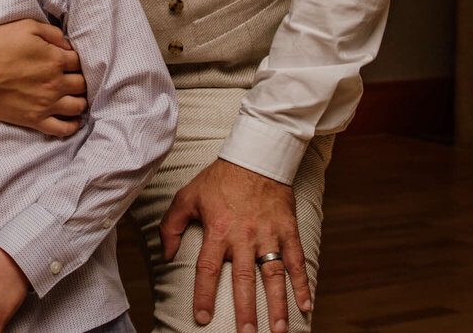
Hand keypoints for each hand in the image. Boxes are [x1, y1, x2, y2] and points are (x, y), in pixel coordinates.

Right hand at [0, 19, 85, 135]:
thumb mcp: (26, 27)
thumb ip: (52, 33)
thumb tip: (67, 44)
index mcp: (55, 60)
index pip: (78, 61)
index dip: (74, 60)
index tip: (67, 61)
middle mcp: (55, 84)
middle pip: (81, 84)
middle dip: (79, 79)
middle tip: (71, 78)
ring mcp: (46, 104)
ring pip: (77, 106)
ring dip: (80, 100)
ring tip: (75, 97)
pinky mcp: (34, 120)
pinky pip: (62, 129)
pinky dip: (72, 126)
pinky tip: (73, 120)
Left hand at [160, 159, 308, 332]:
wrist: (255, 156)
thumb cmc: (219, 178)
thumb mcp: (187, 197)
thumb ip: (171, 226)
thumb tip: (165, 255)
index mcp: (218, 230)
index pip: (208, 269)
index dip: (205, 295)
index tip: (202, 318)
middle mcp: (244, 236)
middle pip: (245, 279)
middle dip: (246, 310)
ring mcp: (269, 234)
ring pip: (274, 275)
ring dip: (277, 304)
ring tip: (278, 330)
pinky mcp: (288, 230)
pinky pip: (297, 260)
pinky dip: (303, 283)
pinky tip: (306, 305)